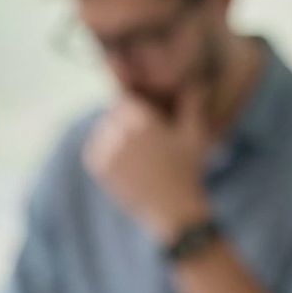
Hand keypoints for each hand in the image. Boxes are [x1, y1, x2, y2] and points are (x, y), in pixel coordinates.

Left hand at [83, 86, 211, 238]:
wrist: (174, 210)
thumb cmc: (188, 171)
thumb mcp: (195, 135)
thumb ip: (192, 105)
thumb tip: (195, 82)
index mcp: (140, 116)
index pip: (127, 101)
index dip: (139, 115)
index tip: (152, 132)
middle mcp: (119, 128)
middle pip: (115, 117)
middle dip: (127, 127)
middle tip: (146, 150)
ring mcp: (105, 147)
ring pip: (105, 134)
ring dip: (116, 141)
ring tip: (139, 162)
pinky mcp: (97, 165)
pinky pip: (97, 152)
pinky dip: (108, 158)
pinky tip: (128, 169)